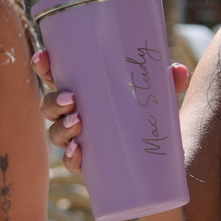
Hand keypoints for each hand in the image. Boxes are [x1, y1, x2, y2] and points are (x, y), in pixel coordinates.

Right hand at [32, 50, 187, 174]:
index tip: (43, 56)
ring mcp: (80, 140)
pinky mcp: (90, 164)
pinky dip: (72, 157)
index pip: (57, 77)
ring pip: (56, 133)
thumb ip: (169, 83)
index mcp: (85, 93)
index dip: (44, 67)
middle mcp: (75, 116)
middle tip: (72, 99)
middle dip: (54, 101)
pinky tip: (78, 152)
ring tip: (78, 123)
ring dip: (62, 128)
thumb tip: (178, 70)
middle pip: (50, 107)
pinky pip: (72, 162)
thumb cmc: (151, 119)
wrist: (162, 164)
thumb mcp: (161, 98)